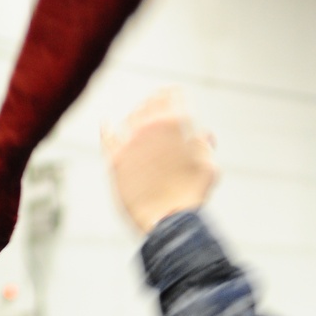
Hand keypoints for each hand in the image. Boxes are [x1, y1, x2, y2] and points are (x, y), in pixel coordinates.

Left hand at [102, 90, 216, 233]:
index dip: (173, 93)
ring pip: (130, 118)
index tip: (173, 94)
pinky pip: (107, 136)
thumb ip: (204, 147)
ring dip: (137, 117)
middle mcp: (150, 127)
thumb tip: (204, 135)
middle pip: (150, 103)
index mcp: (175, 123)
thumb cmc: (192, 197)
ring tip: (141, 122)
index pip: (172, 94)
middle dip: (155, 103)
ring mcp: (130, 142)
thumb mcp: (208, 168)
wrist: (169, 222)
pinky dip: (107, 128)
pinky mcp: (115, 159)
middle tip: (157, 105)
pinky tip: (107, 123)